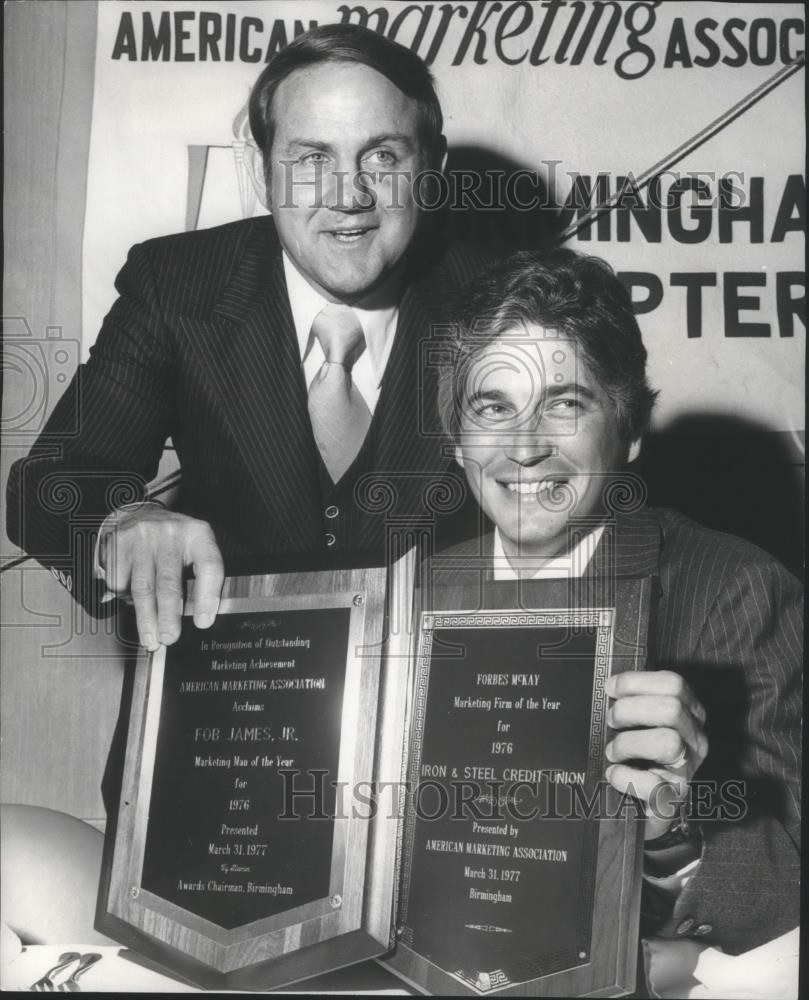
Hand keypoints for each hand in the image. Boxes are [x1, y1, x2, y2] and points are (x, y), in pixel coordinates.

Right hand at [99, 503, 223, 650]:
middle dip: (169, 616)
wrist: (140, 513)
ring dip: (146, 618)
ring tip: (150, 637)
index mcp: (198, 534)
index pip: (208, 567)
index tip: (203, 622)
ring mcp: (142, 537)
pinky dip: (124, 598)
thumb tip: (200, 618)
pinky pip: (118, 581)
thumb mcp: (194, 549)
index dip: (207, 597)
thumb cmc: (174, 541)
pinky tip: (131, 601)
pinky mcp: (118, 544)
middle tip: (169, 638)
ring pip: (142, 587)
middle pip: (169, 582)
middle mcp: (170, 532)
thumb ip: (200, 577)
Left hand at [604, 670, 707, 839]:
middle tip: (612, 721)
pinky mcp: (673, 800)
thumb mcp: (644, 725)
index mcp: (689, 716)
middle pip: (672, 708)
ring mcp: (688, 771)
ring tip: (613, 751)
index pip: (674, 684)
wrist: (647, 808)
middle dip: (630, 710)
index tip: (611, 688)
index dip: (637, 682)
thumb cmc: (640, 759)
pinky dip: (626, 776)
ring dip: (629, 743)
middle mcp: (695, 741)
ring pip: (669, 741)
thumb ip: (635, 703)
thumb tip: (609, 685)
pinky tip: (614, 773)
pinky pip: (655, 785)